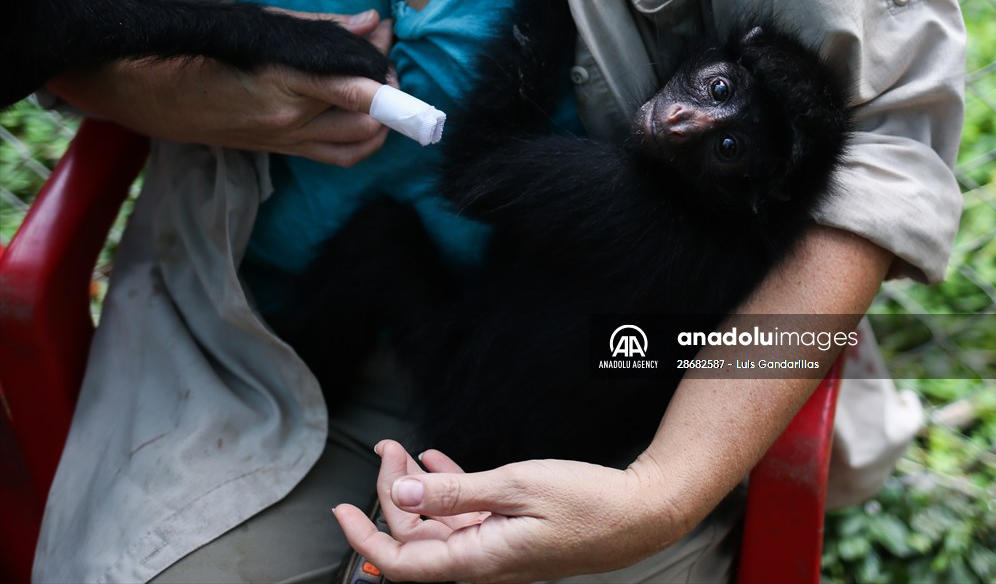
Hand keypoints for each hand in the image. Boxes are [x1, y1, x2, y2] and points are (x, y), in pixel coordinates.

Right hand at [47, 9, 394, 166]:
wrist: (149, 95)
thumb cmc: (200, 52)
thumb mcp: (259, 28)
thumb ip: (318, 29)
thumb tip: (368, 21)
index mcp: (282, 86)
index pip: (356, 92)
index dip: (385, 75)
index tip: (389, 44)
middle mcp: (290, 122)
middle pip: (368, 119)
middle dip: (389, 90)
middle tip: (383, 58)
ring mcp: (287, 142)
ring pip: (361, 144)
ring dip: (383, 119)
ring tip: (379, 87)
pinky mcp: (283, 153)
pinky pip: (341, 156)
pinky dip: (365, 139)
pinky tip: (365, 115)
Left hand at [333, 440, 684, 583]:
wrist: (639, 514)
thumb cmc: (584, 502)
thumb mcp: (514, 487)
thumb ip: (453, 493)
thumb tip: (399, 495)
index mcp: (477, 561)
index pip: (402, 563)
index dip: (364, 538)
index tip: (340, 508)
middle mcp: (482, 563)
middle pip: (417, 537)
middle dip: (393, 493)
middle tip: (389, 449)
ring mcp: (497, 550)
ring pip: (439, 525)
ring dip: (419, 489)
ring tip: (406, 450)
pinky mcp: (512, 536)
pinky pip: (466, 517)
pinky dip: (448, 490)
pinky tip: (437, 463)